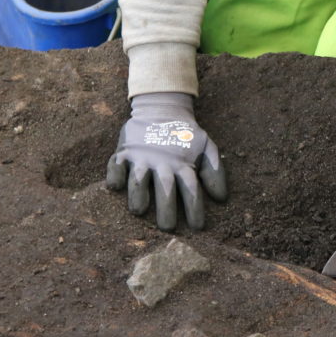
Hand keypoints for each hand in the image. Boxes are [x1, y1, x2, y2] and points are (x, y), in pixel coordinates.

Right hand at [105, 92, 226, 230]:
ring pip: (139, 178)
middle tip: (168, 227)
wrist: (161, 108)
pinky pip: (116, 164)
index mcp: (183, 164)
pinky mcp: (124, 152)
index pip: (191, 188)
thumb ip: (215, 171)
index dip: (195, 208)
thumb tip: (221, 198)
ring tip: (139, 210)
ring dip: (138, 194)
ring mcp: (142, 157)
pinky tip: (115, 186)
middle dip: (166, 208)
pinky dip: (114, 174)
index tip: (198, 227)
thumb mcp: (206, 147)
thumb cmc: (185, 136)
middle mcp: (162, 162)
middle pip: (165, 188)